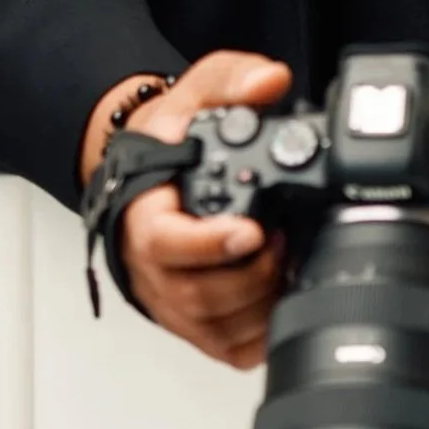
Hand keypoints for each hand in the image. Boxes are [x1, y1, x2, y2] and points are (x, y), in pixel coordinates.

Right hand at [109, 49, 291, 370]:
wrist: (154, 167)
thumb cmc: (171, 140)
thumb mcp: (197, 93)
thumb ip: (232, 80)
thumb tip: (268, 81)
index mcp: (143, 212)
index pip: (163, 243)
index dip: (208, 245)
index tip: (252, 231)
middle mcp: (152, 265)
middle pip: (193, 294)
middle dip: (250, 274)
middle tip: (283, 241)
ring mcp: (171, 299)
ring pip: (212, 328)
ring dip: (258, 304)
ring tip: (286, 263)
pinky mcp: (195, 322)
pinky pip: (226, 348)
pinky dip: (259, 333)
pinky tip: (281, 298)